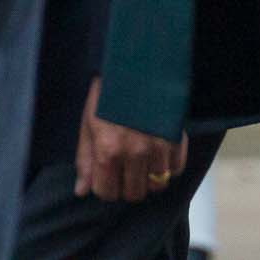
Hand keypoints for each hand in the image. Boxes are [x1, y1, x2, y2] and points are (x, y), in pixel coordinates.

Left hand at [75, 78, 187, 202]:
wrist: (139, 66)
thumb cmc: (109, 96)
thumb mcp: (89, 125)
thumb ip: (85, 160)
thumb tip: (81, 191)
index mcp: (107, 150)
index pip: (107, 192)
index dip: (105, 188)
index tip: (108, 177)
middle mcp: (134, 152)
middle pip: (133, 193)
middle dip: (127, 186)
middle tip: (126, 172)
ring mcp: (158, 146)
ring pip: (157, 184)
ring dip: (149, 178)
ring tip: (144, 164)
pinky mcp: (177, 137)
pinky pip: (176, 169)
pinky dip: (169, 167)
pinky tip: (160, 155)